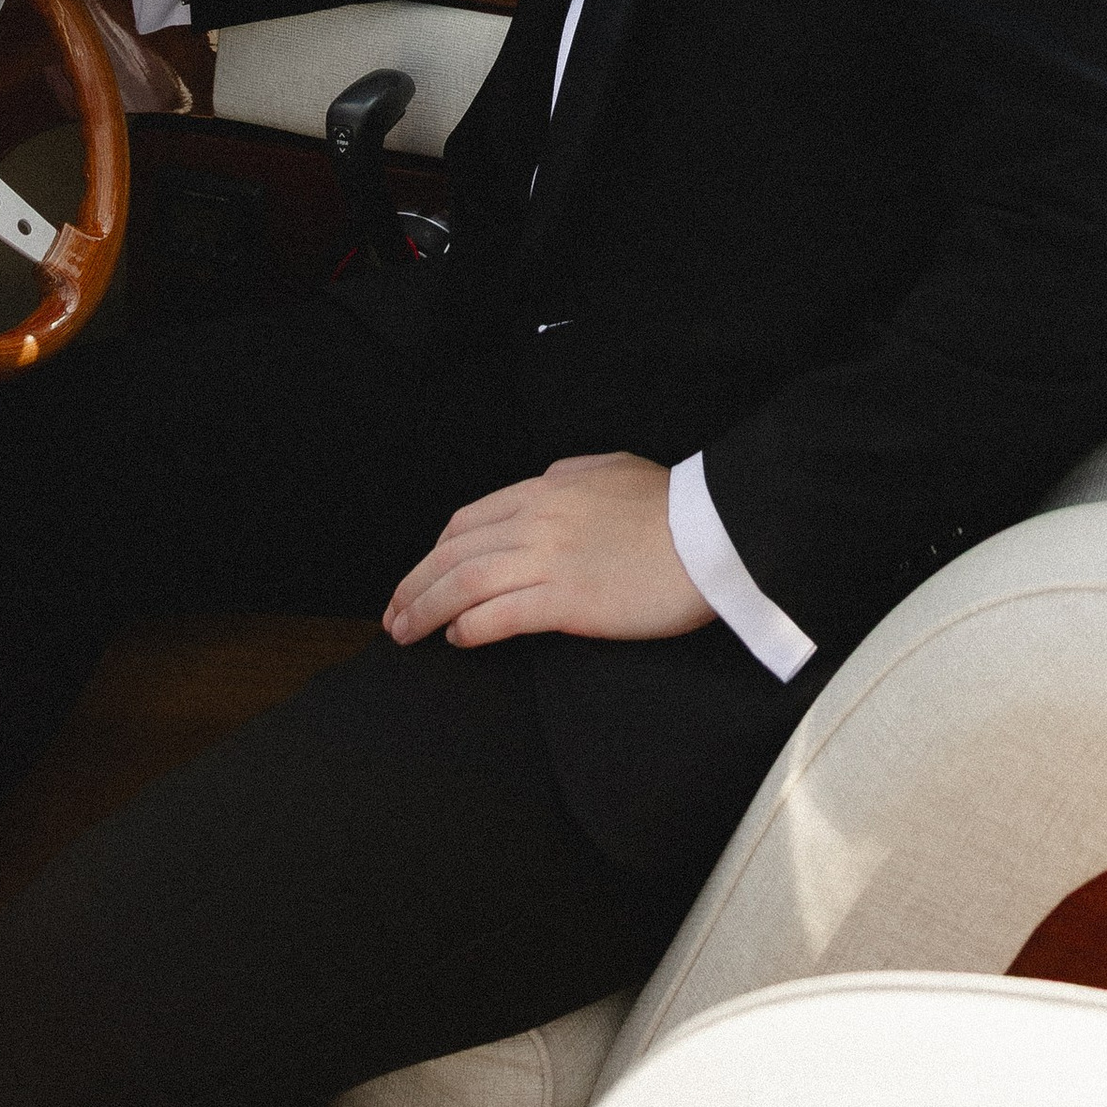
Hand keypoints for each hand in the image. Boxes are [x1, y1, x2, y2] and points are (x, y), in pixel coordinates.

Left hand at [383, 453, 709, 648]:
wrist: (713, 533)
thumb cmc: (674, 505)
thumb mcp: (615, 467)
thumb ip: (572, 474)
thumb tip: (546, 482)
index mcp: (546, 488)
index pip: (469, 520)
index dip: (435, 552)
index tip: (421, 575)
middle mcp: (537, 519)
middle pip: (453, 552)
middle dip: (414, 584)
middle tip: (394, 614)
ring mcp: (548, 559)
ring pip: (463, 583)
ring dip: (426, 609)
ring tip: (406, 632)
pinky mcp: (566, 601)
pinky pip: (498, 614)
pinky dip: (468, 627)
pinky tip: (458, 638)